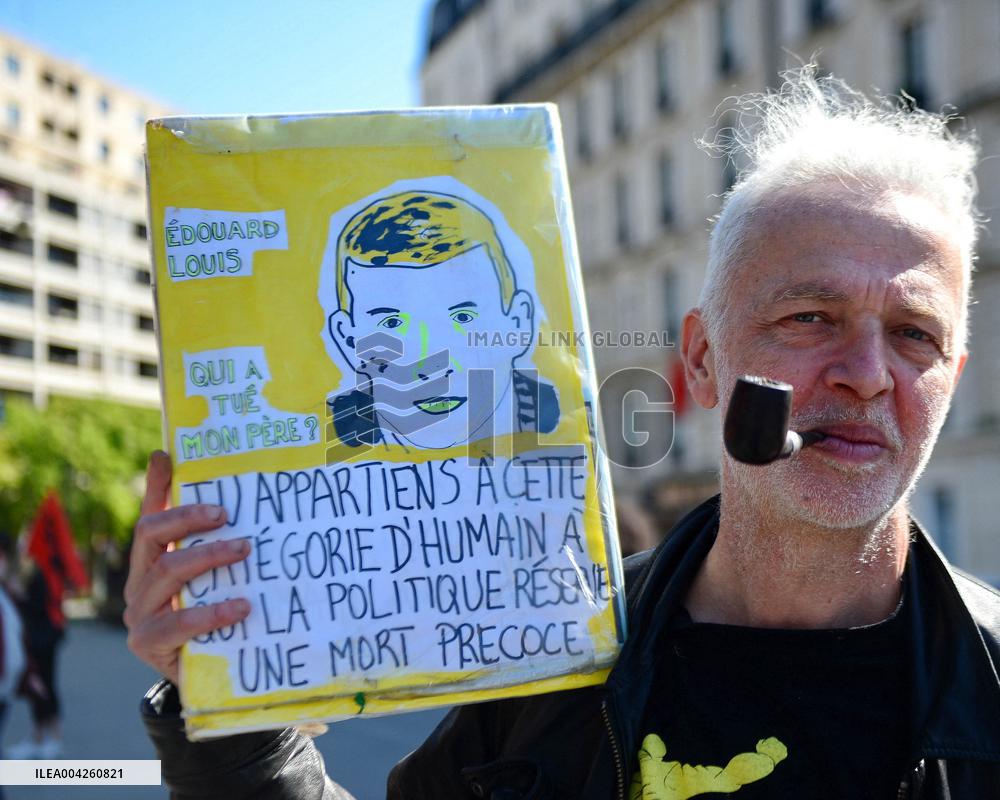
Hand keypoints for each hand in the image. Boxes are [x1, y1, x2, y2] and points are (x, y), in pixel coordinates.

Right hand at [124, 451, 250, 685]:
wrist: (207, 679)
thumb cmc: (215, 618)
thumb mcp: (220, 579)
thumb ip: (221, 545)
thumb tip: (237, 505)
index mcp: (152, 561)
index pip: (151, 514)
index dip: (155, 484)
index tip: (167, 455)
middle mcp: (139, 582)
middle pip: (151, 534)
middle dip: (188, 518)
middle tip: (226, 515)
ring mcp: (140, 613)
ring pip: (166, 573)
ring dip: (208, 557)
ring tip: (245, 551)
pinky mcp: (148, 645)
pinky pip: (176, 623)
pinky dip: (212, 613)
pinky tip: (242, 607)